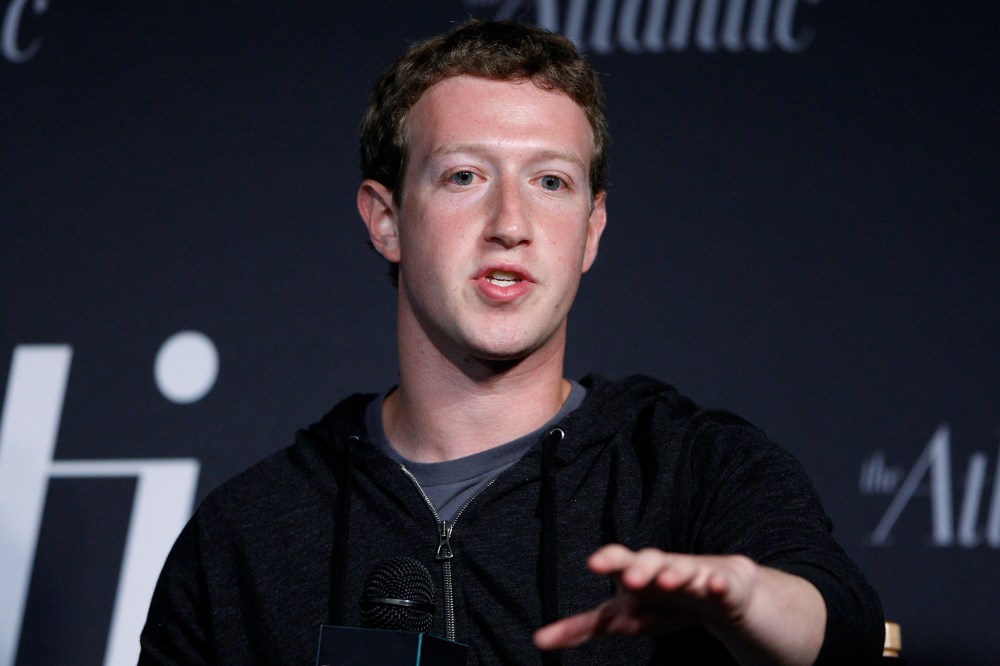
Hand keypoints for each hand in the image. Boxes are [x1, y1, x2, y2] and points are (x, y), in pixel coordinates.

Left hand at [533, 544, 756, 649]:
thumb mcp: (621, 617)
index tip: (593, 564)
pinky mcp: (720, 584)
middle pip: (650, 559)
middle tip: (630, 579)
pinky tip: (715, 586)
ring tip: (669, 581)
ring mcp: (692, 573)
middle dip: (641, 566)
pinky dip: (717, 584)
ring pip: (683, 568)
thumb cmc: (660, 602)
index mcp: (636, 572)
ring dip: (676, 573)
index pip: (619, 561)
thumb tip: (538, 640)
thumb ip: (580, 627)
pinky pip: (719, 583)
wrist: (716, 592)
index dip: (608, 561)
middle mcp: (662, 568)